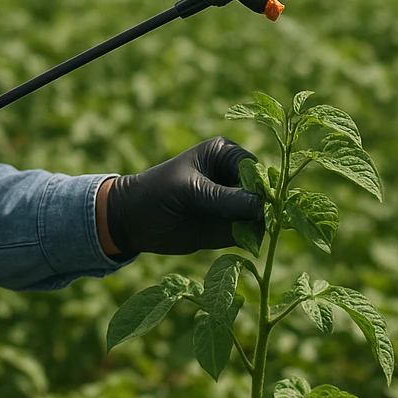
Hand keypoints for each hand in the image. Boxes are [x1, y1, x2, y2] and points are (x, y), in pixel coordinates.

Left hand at [103, 137, 262, 255]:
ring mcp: (234, 202)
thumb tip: (263, 206)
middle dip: (263, 209)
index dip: (259, 187)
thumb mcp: (190, 192)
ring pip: (261, 215)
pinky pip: (252, 233)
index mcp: (224, 154)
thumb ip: (225, 199)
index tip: (254, 204)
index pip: (255, 169)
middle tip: (252, 221)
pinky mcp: (231, 225)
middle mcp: (233, 176)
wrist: (134, 221)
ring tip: (239, 231)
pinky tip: (242, 243)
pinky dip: (251, 239)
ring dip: (258, 226)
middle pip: (264, 192)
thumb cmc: (157, 194)